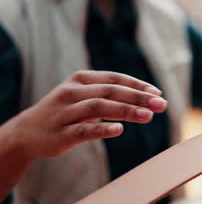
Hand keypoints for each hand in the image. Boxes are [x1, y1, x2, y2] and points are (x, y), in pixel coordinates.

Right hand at [4, 70, 166, 158]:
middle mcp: (71, 92)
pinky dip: (102, 129)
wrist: (27, 132)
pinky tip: (120, 130)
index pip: (114, 79)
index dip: (137, 85)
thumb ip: (112, 94)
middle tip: (161, 104)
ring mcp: (64, 112)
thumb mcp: (85, 95)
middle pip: (110, 91)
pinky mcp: (60, 133)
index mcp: (81, 79)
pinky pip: (83, 130)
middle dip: (138, 97)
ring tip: (148, 116)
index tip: (158, 94)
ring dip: (125, 111)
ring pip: (98, 108)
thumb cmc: (67, 111)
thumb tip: (151, 97)